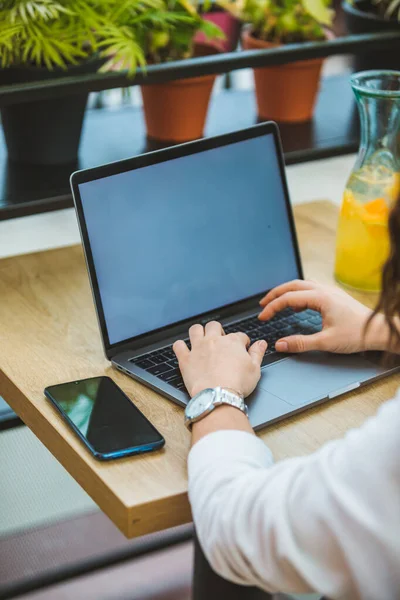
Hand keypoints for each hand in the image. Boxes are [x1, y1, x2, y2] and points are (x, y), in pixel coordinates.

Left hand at [173, 321, 266, 397]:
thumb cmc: (237, 384)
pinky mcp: (186, 359)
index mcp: (232, 342)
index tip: (243, 348)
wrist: (218, 395)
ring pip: (195, 329)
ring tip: (201, 339)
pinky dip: (180, 346)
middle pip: (214, 326)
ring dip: (198, 332)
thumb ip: (258, 353)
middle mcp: (214, 341)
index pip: (239, 335)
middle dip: (218, 330)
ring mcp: (198, 348)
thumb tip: (262, 343)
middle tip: (220, 341)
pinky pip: (178, 346)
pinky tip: (184, 349)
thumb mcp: (255, 369)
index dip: (242, 342)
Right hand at [259, 279, 382, 353]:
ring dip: (287, 292)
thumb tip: (280, 345)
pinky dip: (299, 294)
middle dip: (275, 294)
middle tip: (263, 304)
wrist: (379, 331)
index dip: (272, 307)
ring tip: (277, 303)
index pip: (288, 298)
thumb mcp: (326, 342)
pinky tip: (298, 307)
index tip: (262, 317)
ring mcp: (330, 291)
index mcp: (321, 298)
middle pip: (292, 285)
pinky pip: (311, 289)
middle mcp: (324, 290)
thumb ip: (300, 343)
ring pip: (302, 285)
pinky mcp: (334, 296)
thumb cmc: (357, 334)